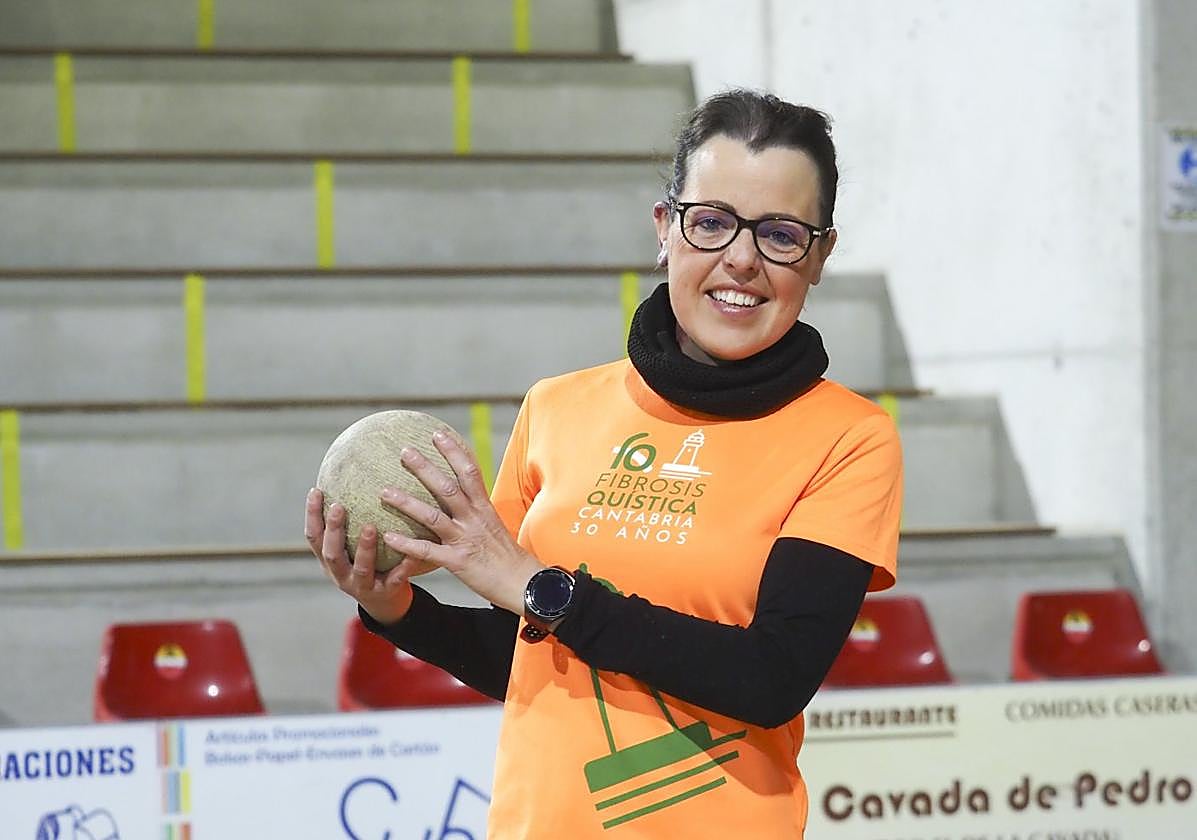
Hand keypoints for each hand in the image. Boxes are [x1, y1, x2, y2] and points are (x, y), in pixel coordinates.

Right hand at [305, 488, 415, 624]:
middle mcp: (341, 575)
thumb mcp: (352, 546)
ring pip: (361, 568)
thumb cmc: (370, 564)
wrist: (386, 604)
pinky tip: (413, 552)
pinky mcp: (386, 593)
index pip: (314, 537)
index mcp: (331, 560)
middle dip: (333, 530)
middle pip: (332, 553)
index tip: (316, 490)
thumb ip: (351, 520)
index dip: (312, 516)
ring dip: (364, 548)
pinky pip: (396, 579)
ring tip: (370, 527)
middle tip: (338, 506)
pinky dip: (404, 565)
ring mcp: (363, 586)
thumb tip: (355, 473)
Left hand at [379, 429, 543, 614]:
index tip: (437, 434)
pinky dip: (407, 544)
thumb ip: (476, 511)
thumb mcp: (493, 525)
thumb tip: (462, 497)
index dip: (454, 452)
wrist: (523, 583)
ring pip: (433, 516)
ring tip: (384, 492)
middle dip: (425, 468)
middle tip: (404, 451)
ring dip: (407, 503)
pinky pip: (427, 551)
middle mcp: (474, 519)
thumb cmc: (507, 556)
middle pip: (448, 487)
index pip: (470, 472)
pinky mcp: (457, 562)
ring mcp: (465, 539)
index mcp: (484, 508)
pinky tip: (389, 537)